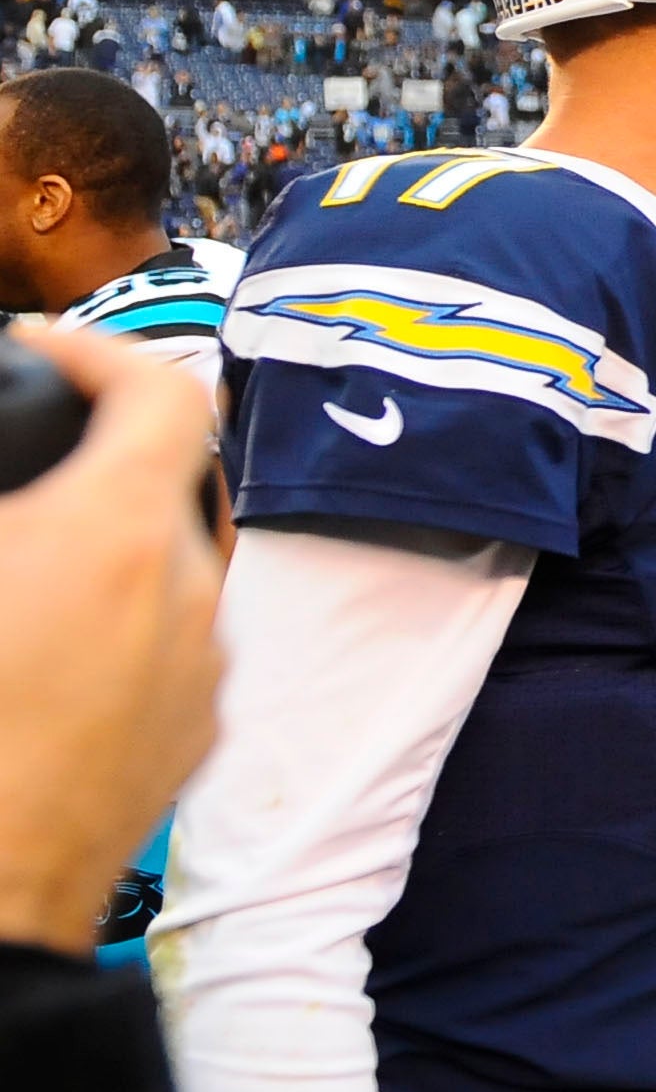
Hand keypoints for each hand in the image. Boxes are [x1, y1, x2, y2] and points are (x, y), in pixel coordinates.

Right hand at [0, 326, 223, 955]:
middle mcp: (185, 597)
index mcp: (115, 540)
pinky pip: (170, 645)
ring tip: (23, 565)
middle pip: (171, 478)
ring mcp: (200, 674)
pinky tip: (41, 652)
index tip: (41, 352)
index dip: (98, 350)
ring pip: (172, 567)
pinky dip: (118, 621)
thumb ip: (6, 500)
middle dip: (96, 455)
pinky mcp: (189, 740)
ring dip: (106, 543)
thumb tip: (14, 499)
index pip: (163, 391)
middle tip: (24, 456)